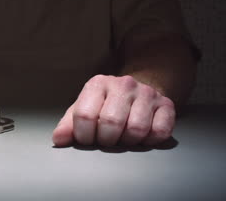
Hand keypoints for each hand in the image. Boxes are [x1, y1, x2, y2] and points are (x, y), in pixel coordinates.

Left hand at [52, 75, 175, 146]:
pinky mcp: (166, 104)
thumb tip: (59, 139)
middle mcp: (123, 84)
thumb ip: (68, 124)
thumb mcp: (83, 109)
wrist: (136, 92)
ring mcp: (146, 93)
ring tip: (122, 137)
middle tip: (106, 140)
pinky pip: (159, 132)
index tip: (87, 139)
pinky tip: (141, 137)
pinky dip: (149, 141)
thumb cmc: (105, 104)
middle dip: (106, 140)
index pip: (85, 116)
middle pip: (111, 124)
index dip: (84, 136)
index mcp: (98, 84)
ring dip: (127, 142)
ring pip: (136, 130)